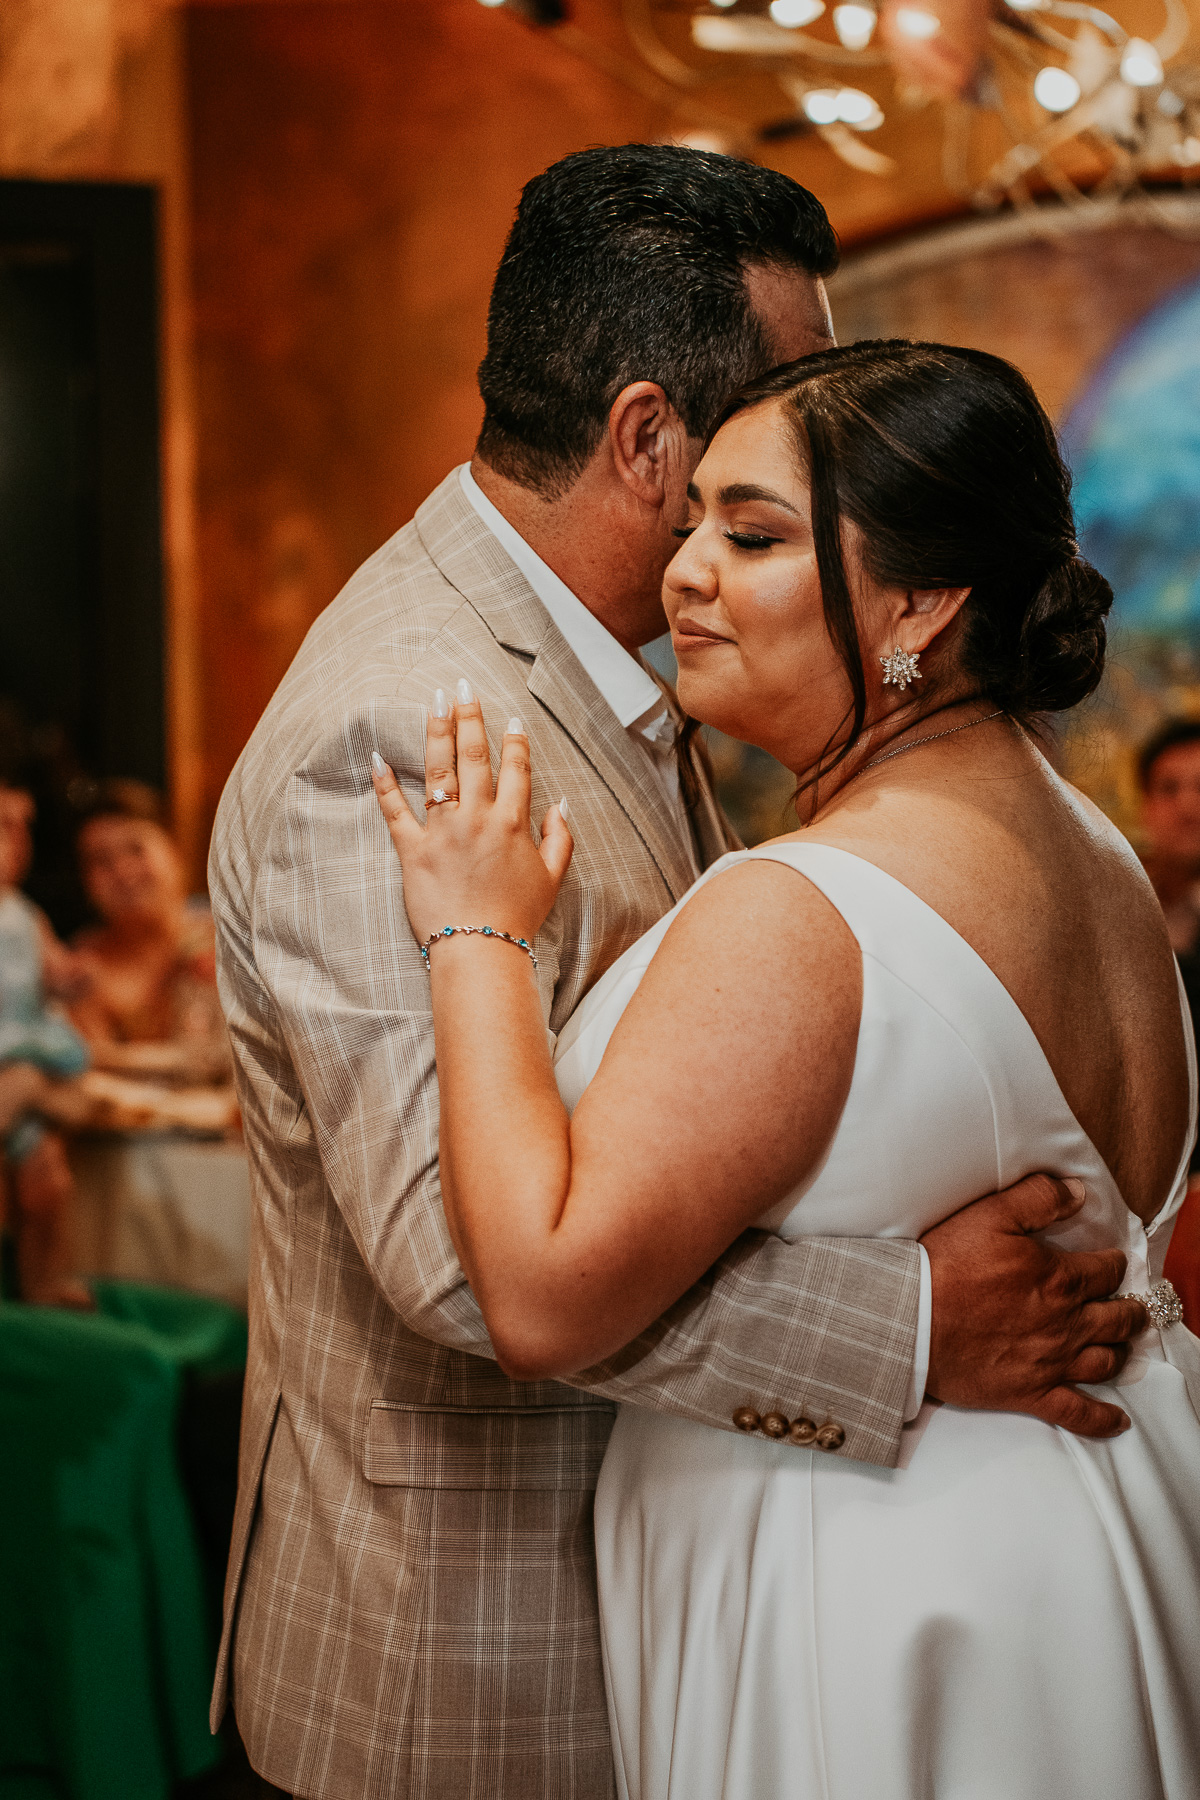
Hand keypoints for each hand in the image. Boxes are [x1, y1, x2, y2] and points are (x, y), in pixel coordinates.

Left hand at [370, 683, 573, 951]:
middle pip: (474, 757)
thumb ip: (560, 838)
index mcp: (513, 823)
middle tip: (463, 688)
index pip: (516, 769)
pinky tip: (378, 756)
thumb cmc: (518, 917)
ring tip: (433, 702)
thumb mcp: (553, 878)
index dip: (515, 741)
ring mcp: (443, 831)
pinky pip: (395, 811)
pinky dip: (385, 783)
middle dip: (470, 717)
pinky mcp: (413, 850)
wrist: (481, 950)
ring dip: (435, 732)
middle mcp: (478, 818)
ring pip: (439, 770)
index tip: (512, 719)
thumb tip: (562, 804)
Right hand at [922, 1174, 1146, 1437]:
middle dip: (1129, 1310)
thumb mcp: (990, 1214)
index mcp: (1059, 1279)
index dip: (1113, 1264)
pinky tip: (1116, 1420)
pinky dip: (1102, 1419)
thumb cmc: (946, 1265)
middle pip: (1117, 1319)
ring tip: (1120, 1345)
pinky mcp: (1031, 1393)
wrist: (911, 1319)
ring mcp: (1051, 1362)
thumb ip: (1038, 1198)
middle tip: (1131, 1307)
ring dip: (1119, 1351)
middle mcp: (1065, 1324)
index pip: (1106, 1271)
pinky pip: (1078, 1413)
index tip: (1111, 1263)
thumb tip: (1077, 1192)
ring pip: (1105, 1361)